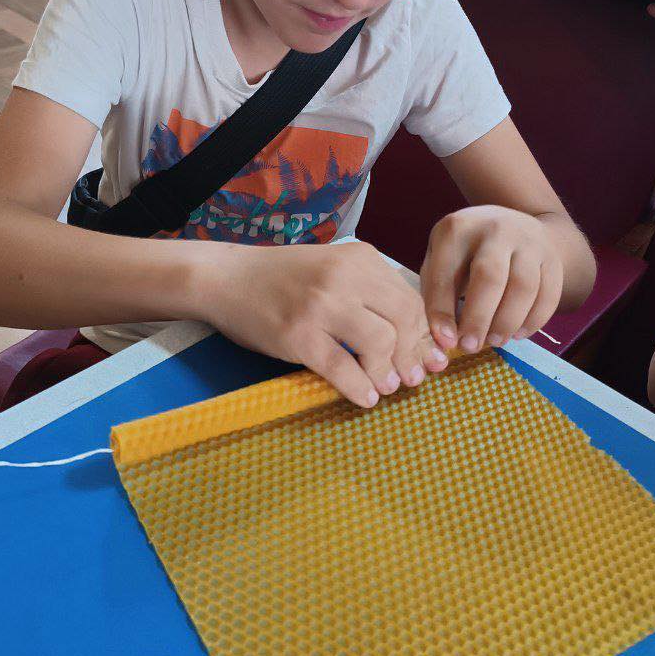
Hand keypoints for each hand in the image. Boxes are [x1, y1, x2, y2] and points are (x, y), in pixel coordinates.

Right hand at [200, 241, 448, 408]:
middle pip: (403, 321)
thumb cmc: (282, 279)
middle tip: (410, 378)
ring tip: (385, 386)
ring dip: (387, 373)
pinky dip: (359, 388)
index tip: (428, 359)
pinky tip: (364, 397)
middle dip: (412, 356)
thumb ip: (369, 294)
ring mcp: (320, 304)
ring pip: (379, 344)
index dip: (423, 335)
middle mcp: (344, 276)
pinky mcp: (298, 334)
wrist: (226, 278)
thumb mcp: (333, 269)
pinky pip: (342, 368)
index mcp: (359, 258)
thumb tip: (415, 339)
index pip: (409, 299)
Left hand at [420, 206, 563, 354]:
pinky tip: (518, 334)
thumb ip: (436, 292)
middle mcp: (495, 229)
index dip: (443, 311)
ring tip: (495, 342)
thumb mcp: (442, 258)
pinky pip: (548, 294)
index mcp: (457, 228)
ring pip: (524, 286)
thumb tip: (444, 338)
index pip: (446, 273)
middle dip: (479, 318)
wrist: (516, 223)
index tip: (445, 340)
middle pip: (490, 276)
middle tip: (470, 346)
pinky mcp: (552, 258)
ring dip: (508, 322)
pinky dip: (534, 321)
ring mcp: (528, 241)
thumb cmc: (467, 251)